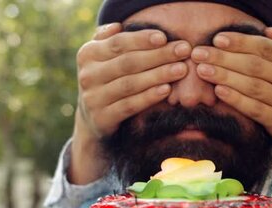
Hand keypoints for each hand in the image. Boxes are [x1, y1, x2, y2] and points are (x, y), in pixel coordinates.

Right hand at [70, 23, 191, 183]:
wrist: (94, 118)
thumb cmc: (107, 80)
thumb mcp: (103, 58)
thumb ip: (109, 40)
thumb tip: (118, 26)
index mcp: (88, 54)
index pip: (118, 43)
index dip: (142, 39)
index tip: (165, 37)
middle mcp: (88, 75)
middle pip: (128, 62)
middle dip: (159, 55)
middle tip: (183, 51)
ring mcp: (93, 98)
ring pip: (130, 84)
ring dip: (158, 75)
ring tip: (181, 69)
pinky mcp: (103, 118)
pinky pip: (129, 105)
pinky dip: (148, 97)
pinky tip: (166, 90)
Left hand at [190, 28, 271, 183]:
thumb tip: (265, 29)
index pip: (264, 47)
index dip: (239, 42)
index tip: (216, 39)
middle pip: (254, 65)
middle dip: (223, 58)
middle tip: (199, 54)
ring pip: (252, 86)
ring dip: (224, 76)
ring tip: (202, 70)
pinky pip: (254, 108)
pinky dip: (235, 98)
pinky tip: (218, 90)